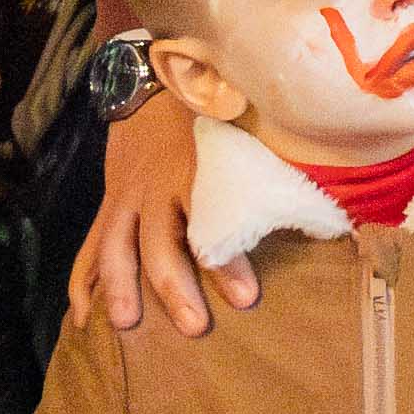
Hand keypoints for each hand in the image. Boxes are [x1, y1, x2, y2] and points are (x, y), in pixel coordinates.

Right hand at [80, 87, 255, 335]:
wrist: (149, 85)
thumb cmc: (209, 117)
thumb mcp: (241, 134)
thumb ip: (268, 174)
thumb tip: (329, 218)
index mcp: (196, 168)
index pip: (211, 220)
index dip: (227, 261)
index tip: (246, 299)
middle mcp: (155, 186)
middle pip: (159, 242)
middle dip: (174, 287)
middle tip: (194, 327)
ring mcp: (126, 198)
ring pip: (116, 246)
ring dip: (120, 288)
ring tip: (126, 325)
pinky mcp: (109, 207)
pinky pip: (90, 247)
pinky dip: (84, 284)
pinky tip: (84, 320)